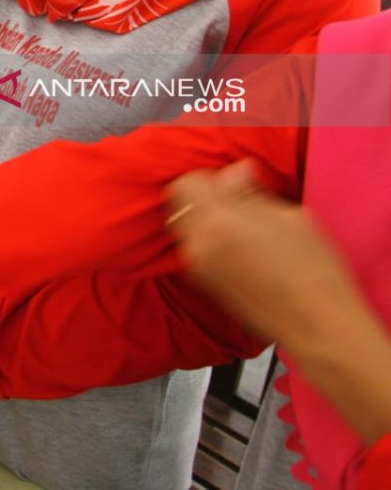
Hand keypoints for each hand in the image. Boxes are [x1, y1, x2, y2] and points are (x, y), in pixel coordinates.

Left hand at [166, 161, 358, 349]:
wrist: (317, 325)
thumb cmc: (314, 272)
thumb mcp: (291, 218)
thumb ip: (252, 192)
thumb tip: (234, 171)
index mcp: (219, 222)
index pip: (184, 183)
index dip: (207, 179)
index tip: (231, 185)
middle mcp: (199, 244)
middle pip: (177, 204)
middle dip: (201, 199)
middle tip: (235, 204)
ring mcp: (196, 267)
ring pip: (183, 227)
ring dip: (202, 220)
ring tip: (239, 228)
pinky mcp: (202, 284)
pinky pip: (192, 249)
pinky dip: (206, 241)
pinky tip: (238, 249)